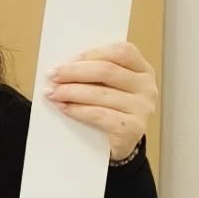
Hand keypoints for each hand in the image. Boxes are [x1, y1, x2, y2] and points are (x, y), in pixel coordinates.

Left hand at [46, 41, 155, 162]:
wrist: (119, 146)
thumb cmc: (110, 111)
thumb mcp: (107, 88)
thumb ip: (94, 74)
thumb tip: (62, 68)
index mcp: (142, 70)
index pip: (120, 51)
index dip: (90, 54)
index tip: (65, 61)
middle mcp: (147, 86)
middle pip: (107, 70)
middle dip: (74, 72)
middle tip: (52, 76)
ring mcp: (142, 108)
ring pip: (100, 93)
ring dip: (70, 91)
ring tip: (52, 93)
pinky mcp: (133, 128)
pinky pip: (99, 115)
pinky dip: (77, 110)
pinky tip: (64, 108)